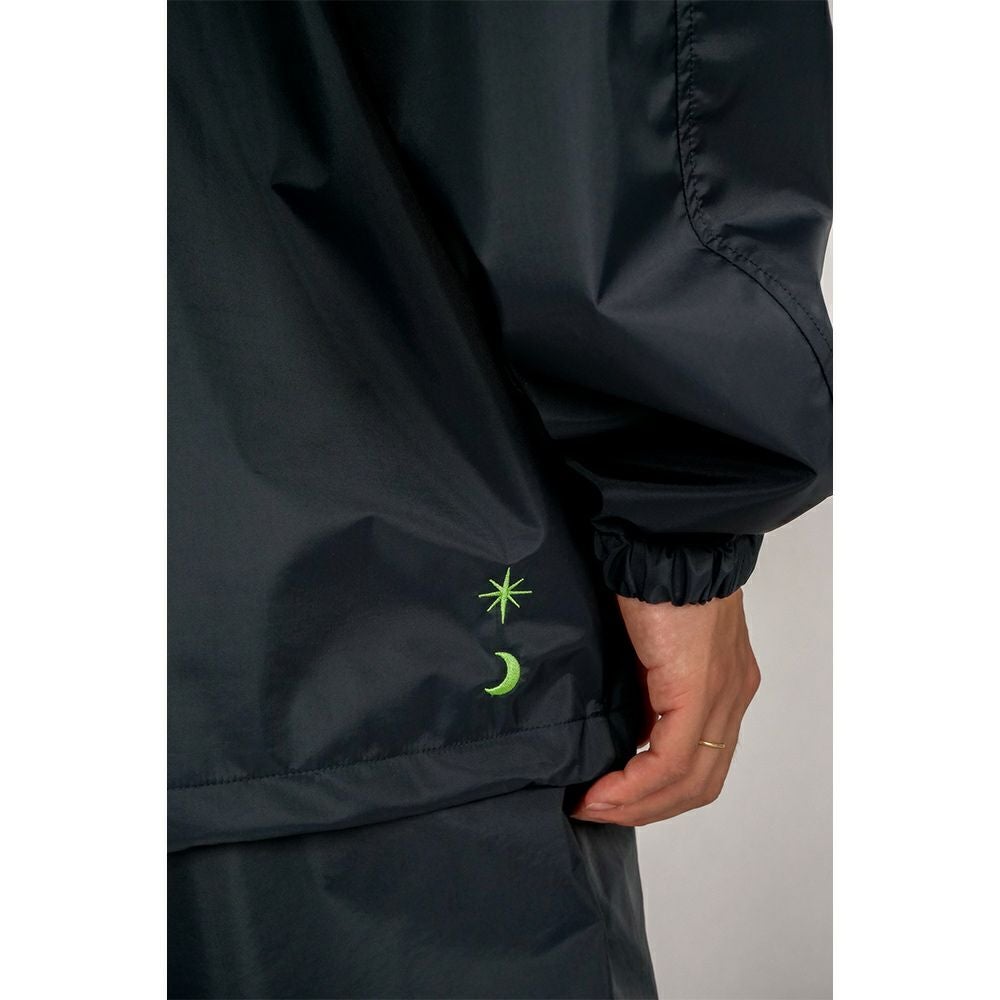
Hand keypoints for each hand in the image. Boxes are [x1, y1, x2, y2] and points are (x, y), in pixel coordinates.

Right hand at [570, 589, 760, 825]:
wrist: (668, 541)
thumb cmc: (658, 577)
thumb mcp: (654, 643)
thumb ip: (650, 684)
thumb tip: (622, 724)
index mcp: (725, 683)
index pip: (702, 761)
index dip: (657, 791)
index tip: (609, 798)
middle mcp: (732, 696)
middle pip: (700, 784)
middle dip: (646, 808)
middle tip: (598, 811)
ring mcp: (721, 697)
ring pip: (689, 782)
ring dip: (637, 805)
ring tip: (593, 807)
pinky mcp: (698, 691)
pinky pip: (670, 761)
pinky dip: (634, 786)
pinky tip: (602, 792)